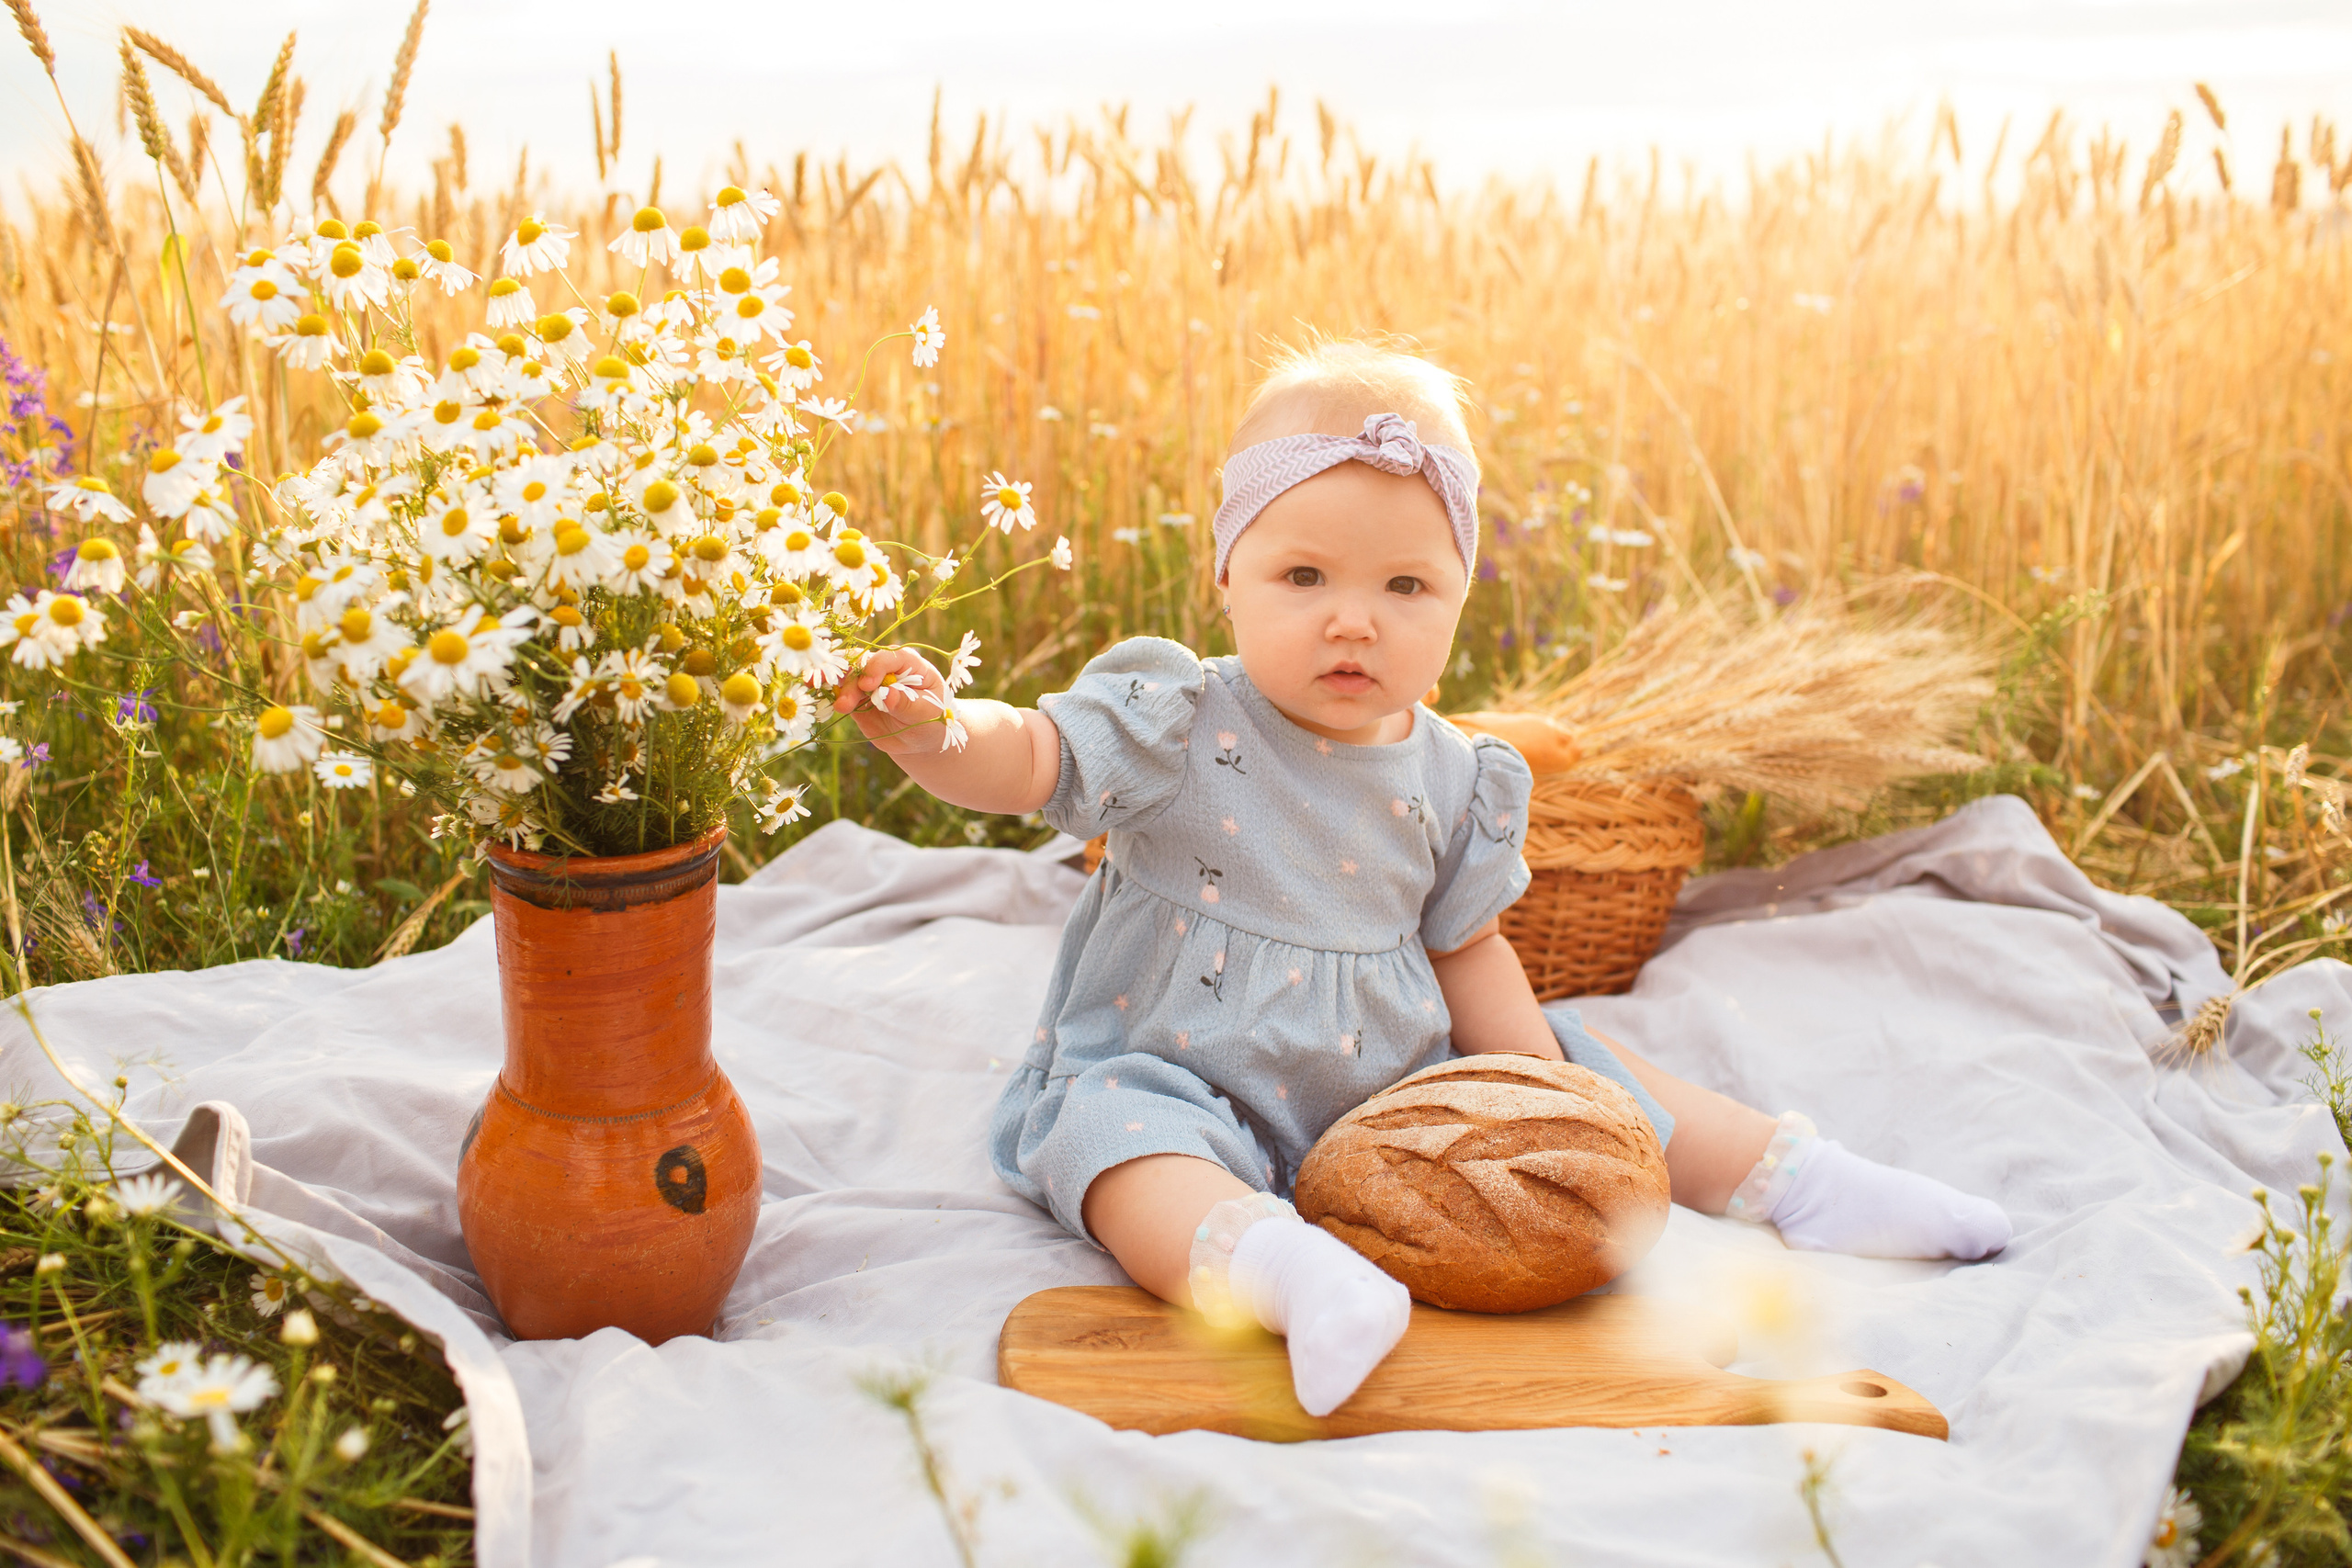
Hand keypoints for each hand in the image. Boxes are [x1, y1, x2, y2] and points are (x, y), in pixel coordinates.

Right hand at [833, 646, 955, 754]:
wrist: (918, 741)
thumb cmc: (931, 722)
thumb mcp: (926, 714)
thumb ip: (907, 704)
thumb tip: (887, 695)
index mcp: (910, 664)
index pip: (890, 657)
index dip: (877, 667)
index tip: (868, 685)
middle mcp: (886, 668)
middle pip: (864, 664)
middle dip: (853, 680)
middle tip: (846, 702)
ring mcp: (869, 682)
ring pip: (848, 675)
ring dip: (838, 686)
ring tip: (838, 706)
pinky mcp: (856, 696)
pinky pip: (841, 691)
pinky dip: (831, 692)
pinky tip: (821, 695)